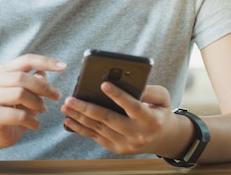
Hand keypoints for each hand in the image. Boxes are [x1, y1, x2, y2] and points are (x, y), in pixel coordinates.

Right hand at [0, 54, 65, 149]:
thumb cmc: (17, 108)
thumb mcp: (30, 92)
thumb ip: (36, 81)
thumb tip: (42, 76)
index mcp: (5, 70)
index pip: (27, 60)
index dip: (46, 62)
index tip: (64, 66)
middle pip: (22, 78)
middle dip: (44, 87)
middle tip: (57, 96)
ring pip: (20, 94)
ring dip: (37, 103)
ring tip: (43, 110)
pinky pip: (20, 115)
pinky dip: (33, 120)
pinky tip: (36, 124)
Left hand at [61, 84, 175, 155]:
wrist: (163, 138)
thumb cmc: (160, 112)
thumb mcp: (163, 98)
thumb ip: (149, 90)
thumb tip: (127, 82)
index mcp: (151, 119)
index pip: (133, 107)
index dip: (118, 96)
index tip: (103, 84)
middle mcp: (138, 134)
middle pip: (109, 119)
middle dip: (87, 109)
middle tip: (71, 99)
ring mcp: (127, 144)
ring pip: (99, 129)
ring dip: (80, 118)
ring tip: (66, 106)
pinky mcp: (117, 148)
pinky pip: (96, 137)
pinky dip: (81, 129)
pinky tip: (69, 121)